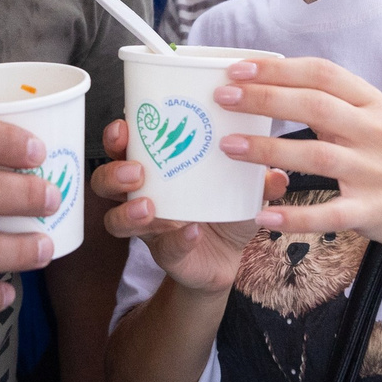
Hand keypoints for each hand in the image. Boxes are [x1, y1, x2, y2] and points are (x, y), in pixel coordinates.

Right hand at [90, 117, 282, 294]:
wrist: (228, 257)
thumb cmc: (224, 207)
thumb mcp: (242, 186)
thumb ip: (258, 179)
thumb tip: (277, 173)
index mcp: (155, 167)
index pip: (123, 145)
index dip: (116, 134)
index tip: (124, 124)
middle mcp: (142, 195)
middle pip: (104, 180)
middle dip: (113, 172)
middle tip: (136, 170)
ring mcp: (148, 227)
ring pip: (115, 219)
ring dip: (129, 211)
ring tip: (149, 206)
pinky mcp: (165, 254)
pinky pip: (163, 248)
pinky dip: (177, 239)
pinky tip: (192, 231)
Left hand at [211, 58, 381, 249]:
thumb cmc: (381, 156)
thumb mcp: (365, 117)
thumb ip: (326, 100)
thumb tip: (264, 79)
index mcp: (370, 102)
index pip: (321, 74)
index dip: (278, 69)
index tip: (238, 69)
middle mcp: (373, 132)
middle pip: (315, 107)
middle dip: (265, 99)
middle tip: (224, 98)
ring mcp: (372, 172)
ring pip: (317, 156)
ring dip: (269, 150)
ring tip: (229, 146)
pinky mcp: (368, 210)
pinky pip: (328, 214)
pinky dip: (295, 217)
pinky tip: (263, 216)